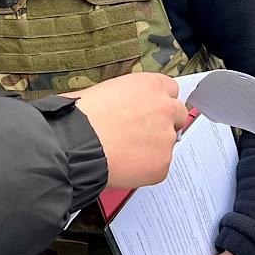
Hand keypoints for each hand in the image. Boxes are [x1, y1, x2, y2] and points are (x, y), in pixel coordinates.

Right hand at [63, 72, 185, 187]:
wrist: (76, 145)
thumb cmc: (80, 117)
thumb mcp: (102, 91)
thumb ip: (125, 97)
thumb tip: (122, 105)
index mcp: (150, 85)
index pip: (171, 89)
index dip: (158, 100)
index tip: (149, 109)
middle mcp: (164, 109)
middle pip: (178, 114)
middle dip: (164, 122)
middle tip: (142, 132)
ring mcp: (166, 138)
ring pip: (167, 143)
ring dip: (153, 147)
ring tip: (125, 152)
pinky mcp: (162, 165)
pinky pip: (158, 167)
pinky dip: (145, 169)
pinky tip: (125, 165)